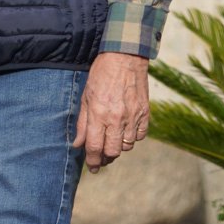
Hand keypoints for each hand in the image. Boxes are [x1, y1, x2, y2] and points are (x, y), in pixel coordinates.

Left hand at [72, 52, 149, 173]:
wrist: (125, 56)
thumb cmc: (101, 74)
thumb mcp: (86, 97)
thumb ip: (83, 123)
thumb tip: (78, 144)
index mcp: (99, 114)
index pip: (95, 147)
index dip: (92, 161)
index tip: (92, 167)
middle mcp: (117, 118)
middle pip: (113, 152)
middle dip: (105, 158)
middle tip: (101, 157)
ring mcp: (133, 116)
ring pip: (127, 146)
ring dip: (119, 147)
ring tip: (113, 140)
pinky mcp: (145, 112)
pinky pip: (141, 135)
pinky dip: (133, 138)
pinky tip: (126, 131)